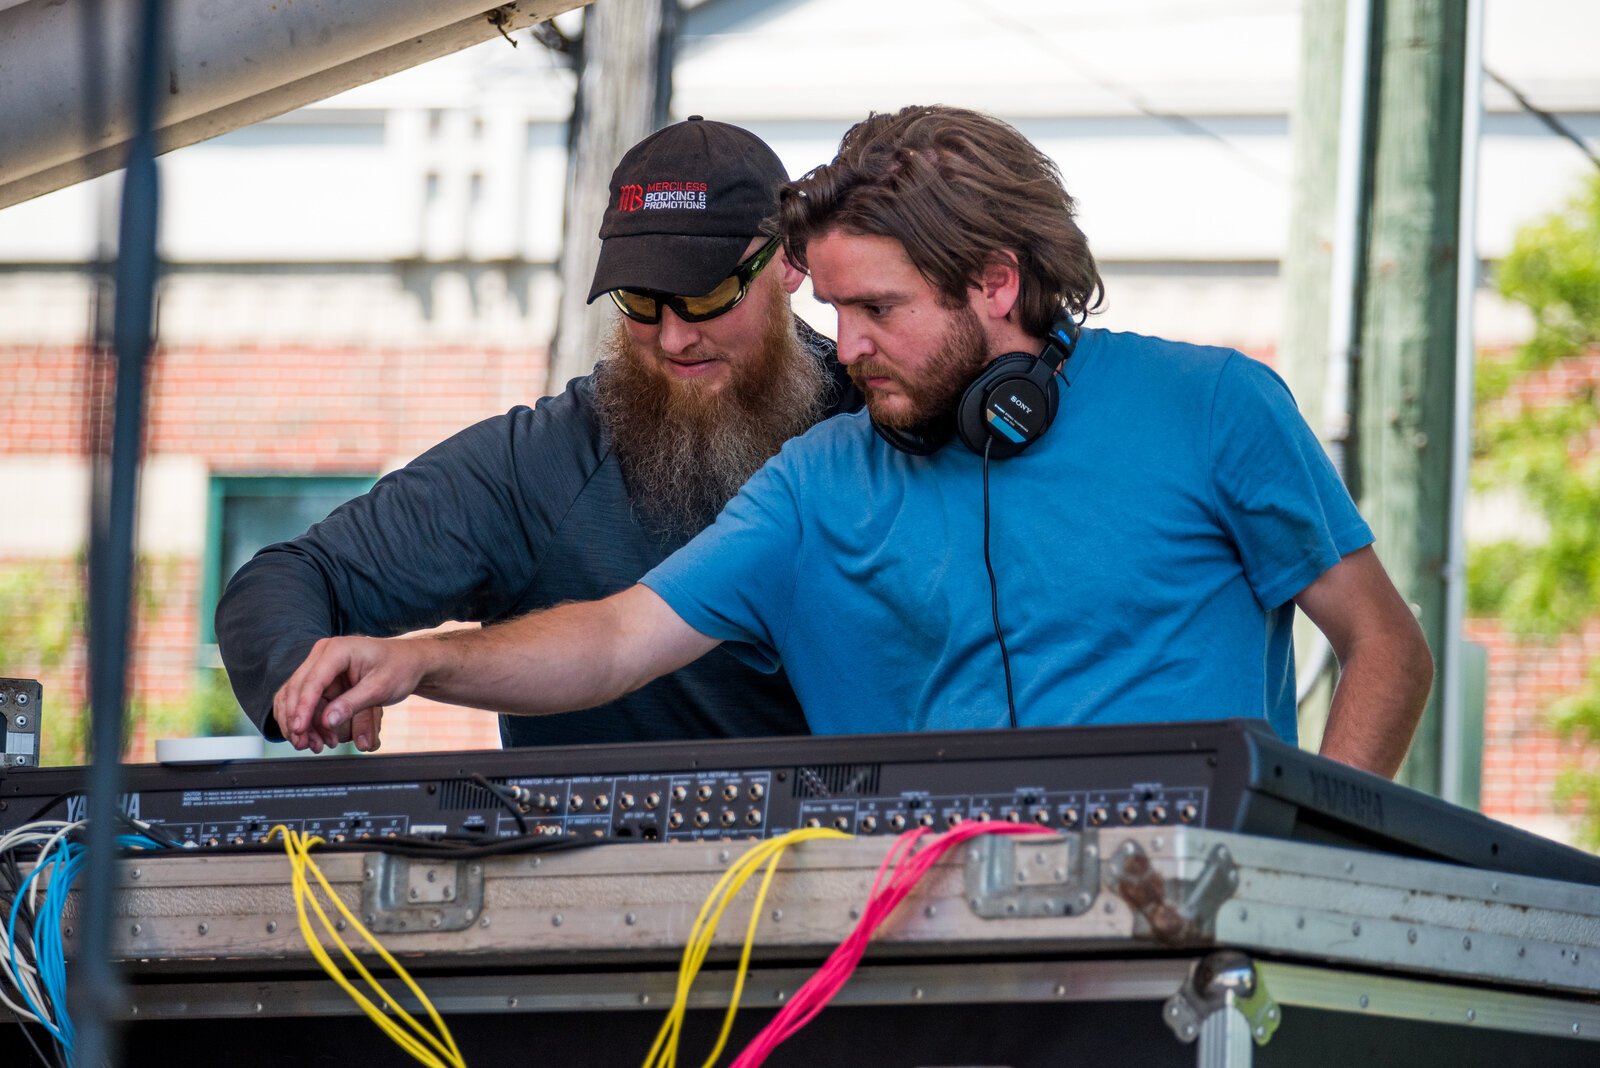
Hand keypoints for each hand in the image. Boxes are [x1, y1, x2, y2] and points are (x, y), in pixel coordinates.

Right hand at [272, 636, 427, 752]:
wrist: (409, 661)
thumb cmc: (399, 668)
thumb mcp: (380, 688)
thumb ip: (353, 704)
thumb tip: (328, 721)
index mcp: (338, 650)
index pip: (313, 681)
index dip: (302, 707)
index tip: (299, 730)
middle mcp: (323, 654)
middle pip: (297, 689)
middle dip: (297, 720)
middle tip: (305, 745)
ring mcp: (320, 665)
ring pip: (296, 697)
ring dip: (301, 723)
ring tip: (316, 745)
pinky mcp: (322, 679)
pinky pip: (306, 701)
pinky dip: (308, 721)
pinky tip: (319, 737)